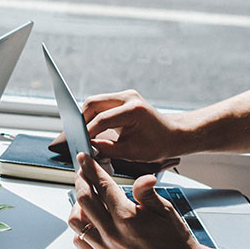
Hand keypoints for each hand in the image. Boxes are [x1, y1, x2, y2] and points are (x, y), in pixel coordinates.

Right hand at [53, 90, 183, 162]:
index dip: (87, 132)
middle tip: (76, 137)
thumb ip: (107, 149)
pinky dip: (93, 115)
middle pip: (93, 103)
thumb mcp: (132, 152)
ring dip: (86, 117)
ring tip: (82, 133)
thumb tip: (88, 148)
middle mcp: (128, 98)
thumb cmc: (157, 145)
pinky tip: (91, 128)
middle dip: (81, 120)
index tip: (79, 143)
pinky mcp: (122, 98)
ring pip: (94, 102)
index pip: (102, 119)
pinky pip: (101, 104)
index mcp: (133, 110)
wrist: (173, 134)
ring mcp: (125, 95)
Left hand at [67, 153, 199, 248]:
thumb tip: (143, 177)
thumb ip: (147, 193)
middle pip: (84, 200)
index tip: (85, 159)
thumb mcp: (165, 211)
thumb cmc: (175, 241)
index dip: (91, 168)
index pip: (102, 186)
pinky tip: (90, 223)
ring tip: (86, 199)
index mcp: (127, 217)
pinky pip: (80, 242)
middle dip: (81, 181)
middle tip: (83, 174)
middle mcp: (113, 234)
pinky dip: (80, 229)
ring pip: (76, 221)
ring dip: (78, 206)